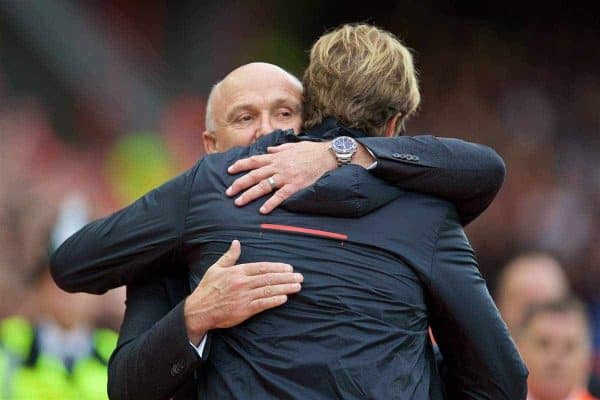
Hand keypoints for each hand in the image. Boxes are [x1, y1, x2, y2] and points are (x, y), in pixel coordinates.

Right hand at [184, 240, 302, 343]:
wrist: (199, 310)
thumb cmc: (207, 289)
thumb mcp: (216, 268)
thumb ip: (229, 256)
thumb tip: (236, 242)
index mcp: (237, 272)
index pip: (261, 267)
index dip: (277, 267)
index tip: (289, 268)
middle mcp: (242, 283)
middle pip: (268, 278)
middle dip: (286, 277)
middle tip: (300, 277)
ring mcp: (243, 297)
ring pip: (268, 290)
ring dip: (285, 288)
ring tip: (297, 286)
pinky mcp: (244, 310)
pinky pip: (262, 304)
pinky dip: (274, 301)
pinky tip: (284, 298)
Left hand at [226, 141, 335, 213]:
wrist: (327, 155)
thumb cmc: (311, 150)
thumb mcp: (293, 146)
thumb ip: (279, 148)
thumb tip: (269, 149)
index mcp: (276, 157)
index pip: (254, 160)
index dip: (240, 165)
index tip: (229, 170)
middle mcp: (278, 166)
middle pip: (254, 175)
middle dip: (239, 183)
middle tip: (228, 192)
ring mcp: (285, 177)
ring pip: (263, 186)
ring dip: (249, 194)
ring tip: (239, 202)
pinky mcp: (295, 186)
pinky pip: (280, 196)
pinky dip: (271, 203)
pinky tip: (262, 210)